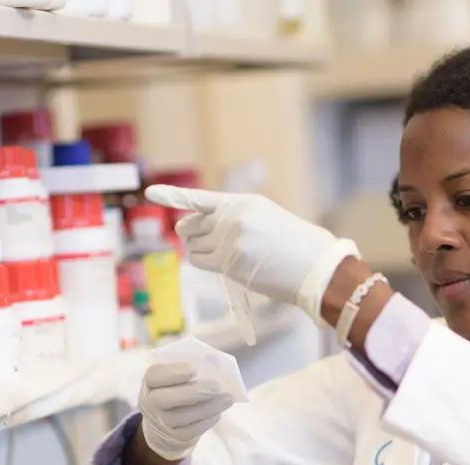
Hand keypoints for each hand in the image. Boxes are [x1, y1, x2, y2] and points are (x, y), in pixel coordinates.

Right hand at [138, 362, 235, 461]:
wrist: (163, 424)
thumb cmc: (174, 390)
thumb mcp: (174, 377)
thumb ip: (188, 369)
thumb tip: (215, 362)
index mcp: (150, 383)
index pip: (154, 376)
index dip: (172, 373)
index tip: (193, 369)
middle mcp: (151, 403)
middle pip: (166, 399)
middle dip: (194, 392)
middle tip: (216, 386)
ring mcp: (162, 422)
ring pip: (183, 416)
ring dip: (208, 407)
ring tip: (227, 398)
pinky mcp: (176, 436)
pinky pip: (193, 430)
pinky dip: (208, 420)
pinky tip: (219, 411)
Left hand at [147, 185, 358, 324]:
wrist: (318, 268)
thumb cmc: (297, 247)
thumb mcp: (267, 219)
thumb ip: (233, 219)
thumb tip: (193, 232)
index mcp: (243, 202)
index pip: (200, 198)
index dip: (172, 196)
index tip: (151, 192)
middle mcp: (233, 217)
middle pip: (191, 225)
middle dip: (195, 235)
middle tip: (217, 244)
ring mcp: (229, 240)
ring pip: (192, 246)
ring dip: (202, 252)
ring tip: (230, 256)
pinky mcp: (229, 262)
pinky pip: (200, 262)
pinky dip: (205, 263)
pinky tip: (227, 265)